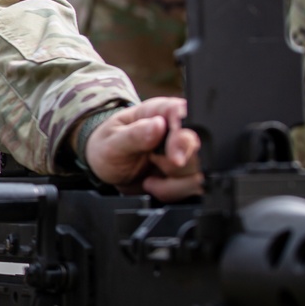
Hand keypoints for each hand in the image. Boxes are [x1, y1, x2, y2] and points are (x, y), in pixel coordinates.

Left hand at [84, 97, 202, 201]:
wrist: (105, 168)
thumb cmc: (108, 146)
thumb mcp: (113, 142)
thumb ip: (134, 134)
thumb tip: (157, 125)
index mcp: (161, 112)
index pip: (185, 117)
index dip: (183, 138)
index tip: (173, 158)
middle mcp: (178, 130)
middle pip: (198, 148)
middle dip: (177, 166)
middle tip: (153, 165)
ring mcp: (185, 153)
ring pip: (199, 172)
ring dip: (174, 184)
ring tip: (149, 181)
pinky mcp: (185, 174)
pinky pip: (193, 188)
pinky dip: (174, 193)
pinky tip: (156, 187)